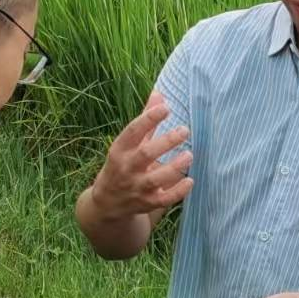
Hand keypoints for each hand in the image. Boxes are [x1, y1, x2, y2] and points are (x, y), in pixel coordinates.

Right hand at [86, 90, 192, 218]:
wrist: (107, 203)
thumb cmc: (122, 165)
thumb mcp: (127, 144)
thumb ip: (145, 121)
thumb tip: (159, 94)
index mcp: (120, 150)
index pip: (132, 132)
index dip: (148, 119)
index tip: (165, 108)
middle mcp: (126, 169)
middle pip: (145, 154)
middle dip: (166, 142)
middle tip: (185, 130)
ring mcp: (136, 187)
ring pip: (155, 179)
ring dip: (174, 167)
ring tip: (189, 155)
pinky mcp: (147, 203)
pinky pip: (163, 199)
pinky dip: (177, 191)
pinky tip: (190, 180)